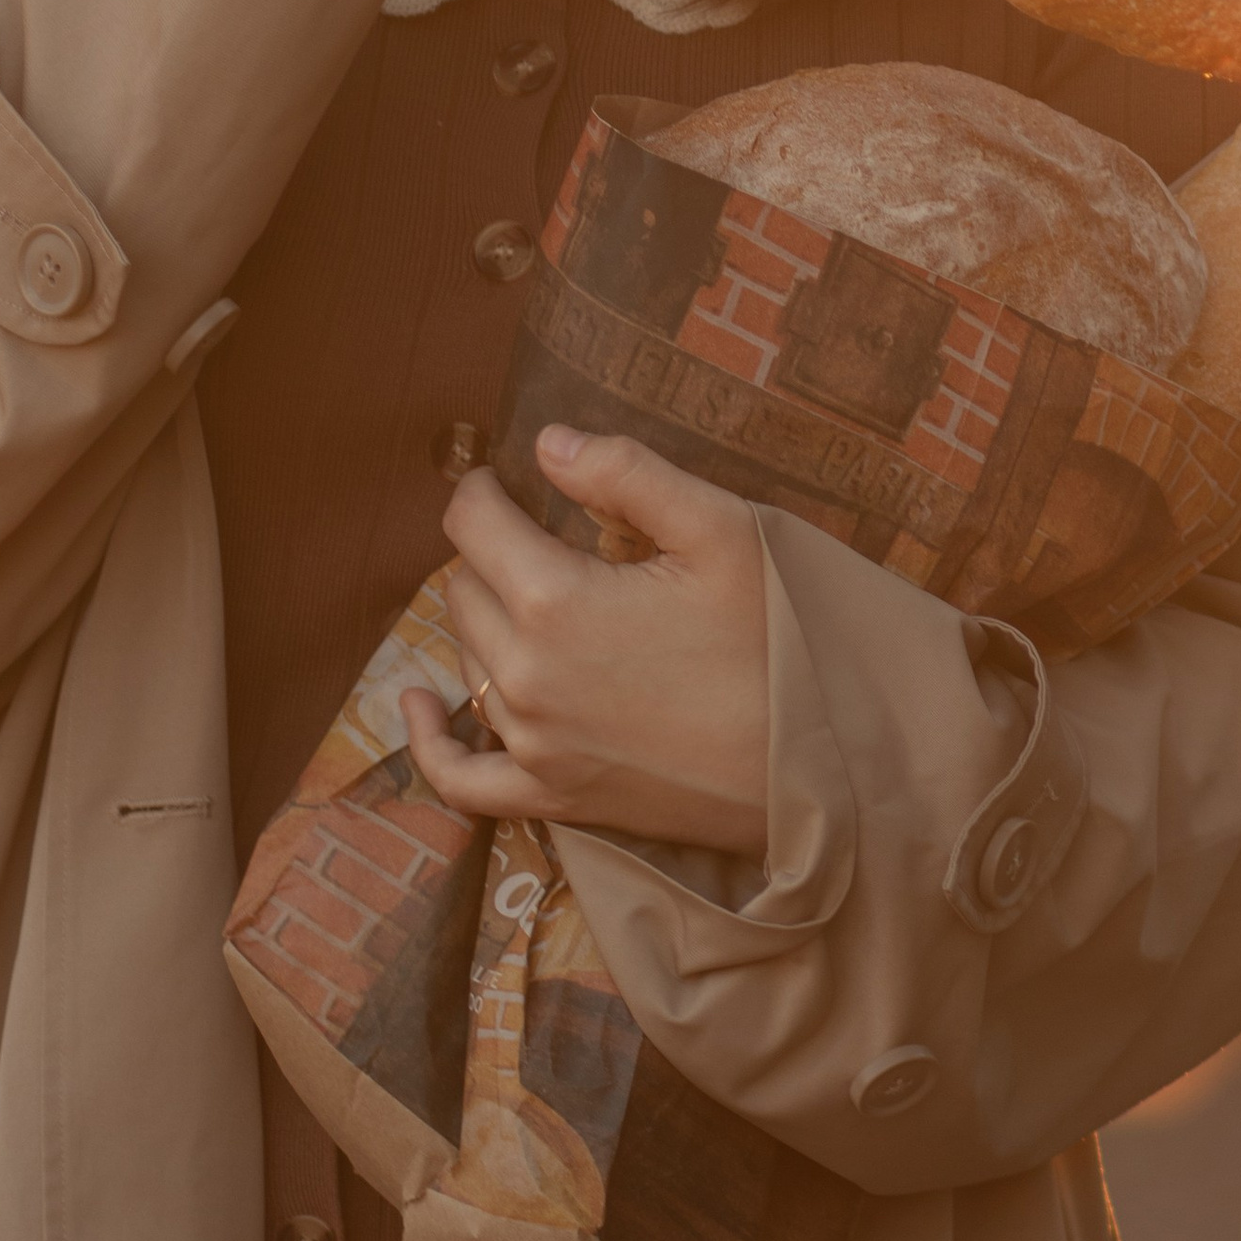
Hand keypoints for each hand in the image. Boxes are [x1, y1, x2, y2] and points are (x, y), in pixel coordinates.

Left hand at [402, 428, 769, 854]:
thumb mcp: (720, 529)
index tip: (510, 477)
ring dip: (486, 618)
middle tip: (545, 535)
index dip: (486, 488)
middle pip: (465, 586)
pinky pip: (460, 777)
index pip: (473, 522)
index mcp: (556, 601)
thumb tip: (547, 442)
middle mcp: (525, 677)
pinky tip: (421, 703)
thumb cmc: (776, 638)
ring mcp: (534, 746)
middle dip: (493, 550)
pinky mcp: (553, 798)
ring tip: (527, 592)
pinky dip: (432, 739)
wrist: (819, 766)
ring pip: (467, 657)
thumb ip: (626, 473)